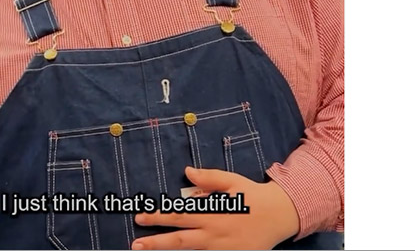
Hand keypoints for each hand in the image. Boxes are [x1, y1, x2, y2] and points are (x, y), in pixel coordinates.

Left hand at [132, 167, 299, 249]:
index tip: (141, 216)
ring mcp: (220, 248)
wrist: (280, 215)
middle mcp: (213, 233)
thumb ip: (209, 178)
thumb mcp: (233, 181)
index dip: (159, 216)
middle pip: (179, 239)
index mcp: (212, 213)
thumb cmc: (253, 196)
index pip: (180, 215)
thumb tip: (187, 172)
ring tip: (146, 250)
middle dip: (155, 241)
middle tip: (135, 243)